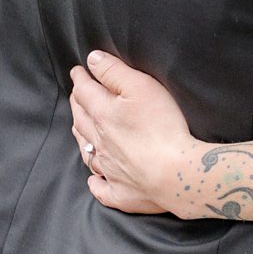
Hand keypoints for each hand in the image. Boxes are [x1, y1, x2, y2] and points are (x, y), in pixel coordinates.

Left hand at [69, 50, 203, 217]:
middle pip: (81, 121)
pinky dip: (95, 182)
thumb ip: (114, 72)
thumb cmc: (162, 126)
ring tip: (78, 129)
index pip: (84, 92)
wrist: (176, 174)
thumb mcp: (141, 87)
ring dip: (81, 138)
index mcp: (103, 115)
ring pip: (88, 152)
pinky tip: (94, 179)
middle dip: (77, 104)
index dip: (80, 79)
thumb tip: (92, 60)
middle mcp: (100, 142)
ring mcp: (109, 170)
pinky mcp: (121, 192)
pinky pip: (101, 188)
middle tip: (76, 95)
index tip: (77, 71)